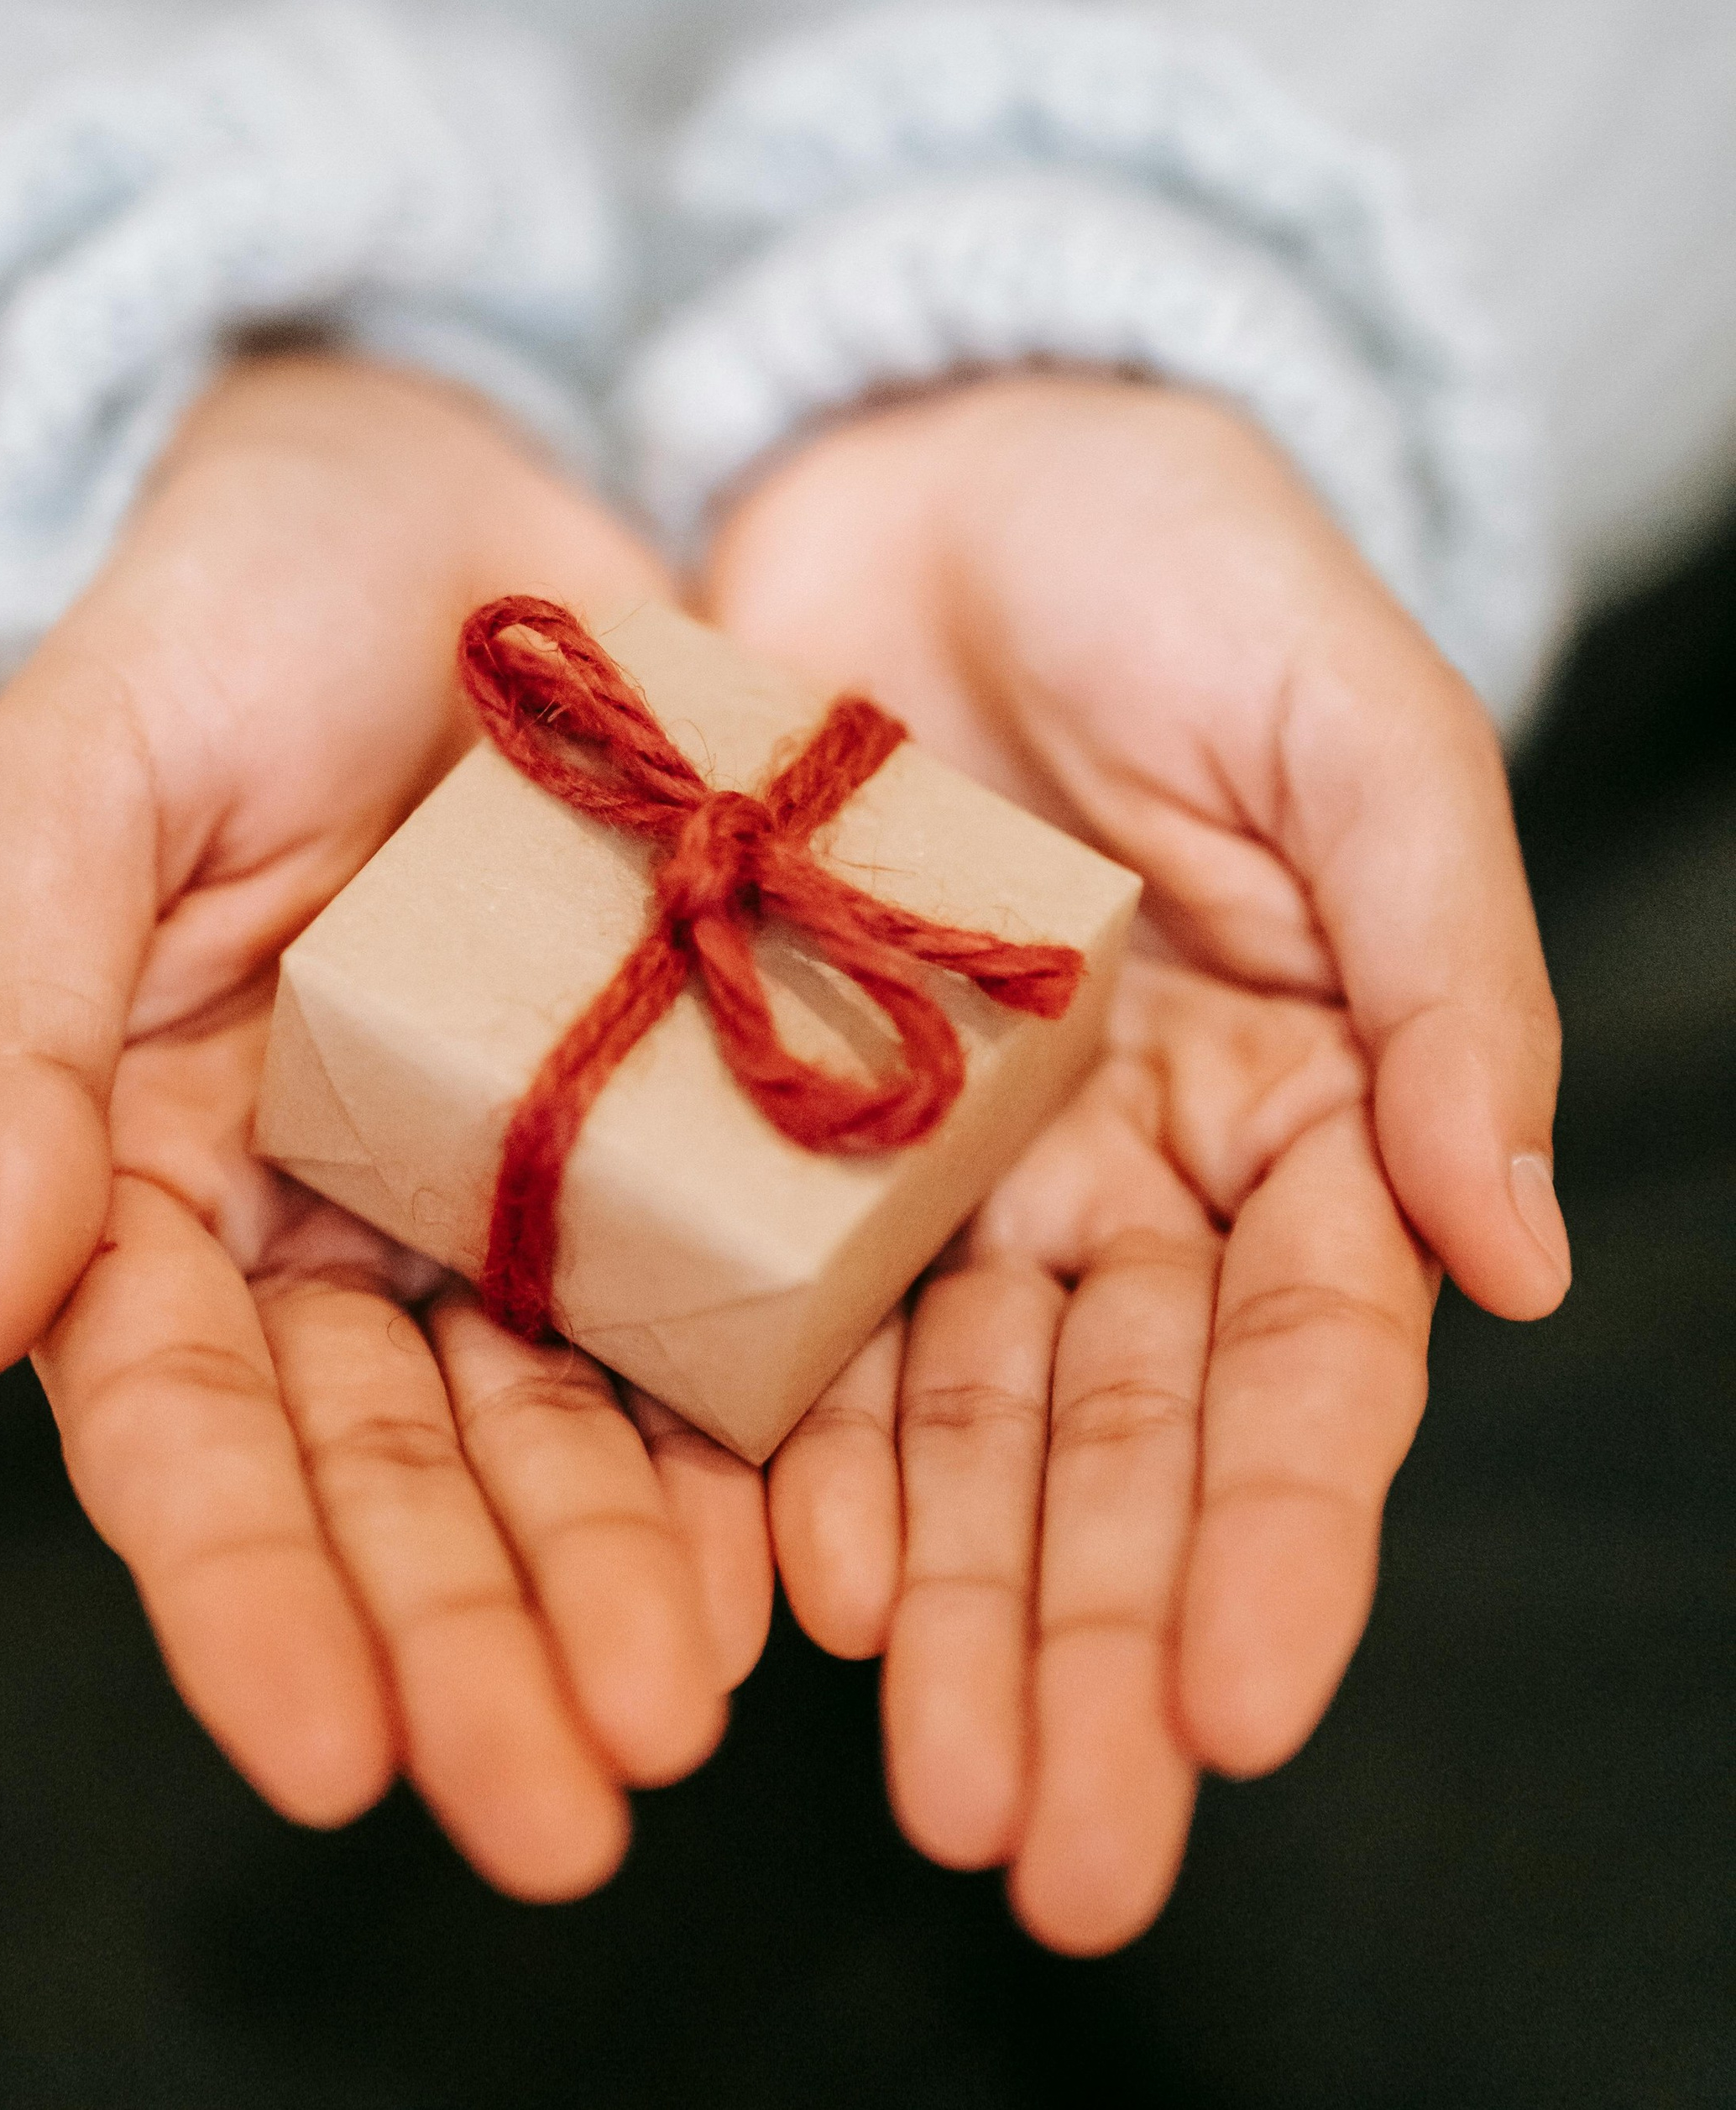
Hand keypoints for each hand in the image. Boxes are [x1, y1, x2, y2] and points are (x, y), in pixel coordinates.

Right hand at [0, 353, 770, 1899]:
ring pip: (556, 1420)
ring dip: (616, 1581)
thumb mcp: (76, 783)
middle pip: (390, 1468)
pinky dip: (751, 1429)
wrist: (440, 482)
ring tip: (689, 1718)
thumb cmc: (220, 612)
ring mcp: (516, 1169)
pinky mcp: (676, 1106)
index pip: (183, 1423)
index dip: (245, 1592)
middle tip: (566, 1806)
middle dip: (465, 1638)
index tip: (331, 1753)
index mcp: (158, 1160)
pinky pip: (710, 1293)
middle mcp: (339, 1205)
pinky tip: (808, 1554)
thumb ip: (8, 1033)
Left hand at [707, 373, 1563, 1947]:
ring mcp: (949, 1147)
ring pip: (959, 1419)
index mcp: (1301, 1093)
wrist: (934, 451)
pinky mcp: (780, 1099)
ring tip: (934, 1789)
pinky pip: (786, 1301)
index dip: (1279, 1532)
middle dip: (1100, 1642)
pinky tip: (783, 1587)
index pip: (1307, 1361)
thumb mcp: (1354, 727)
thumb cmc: (1183, 557)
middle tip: (1065, 1851)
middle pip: (1120, 1440)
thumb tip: (1521, 1247)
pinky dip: (791, 1447)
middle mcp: (1126, 1161)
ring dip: (954, 1611)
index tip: (1242, 1705)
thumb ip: (1447, 972)